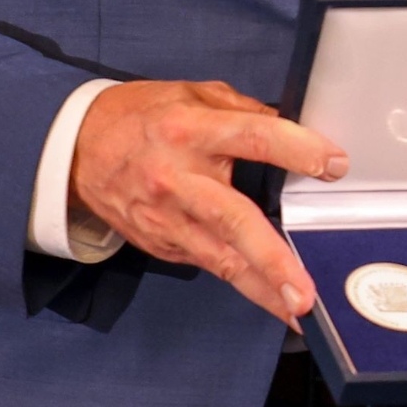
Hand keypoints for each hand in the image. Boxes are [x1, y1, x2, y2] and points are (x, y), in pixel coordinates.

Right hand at [67, 78, 346, 322]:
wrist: (74, 150)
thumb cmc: (139, 117)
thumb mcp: (189, 94)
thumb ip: (242, 109)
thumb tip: (291, 125)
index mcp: (190, 131)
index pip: (254, 139)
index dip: (297, 151)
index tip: (333, 165)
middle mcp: (177, 179)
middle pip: (233, 221)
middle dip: (272, 260)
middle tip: (305, 291)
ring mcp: (166, 219)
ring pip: (220, 259)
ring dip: (261, 289)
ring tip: (297, 312)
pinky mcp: (160, 244)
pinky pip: (207, 262)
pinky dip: (239, 278)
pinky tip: (269, 295)